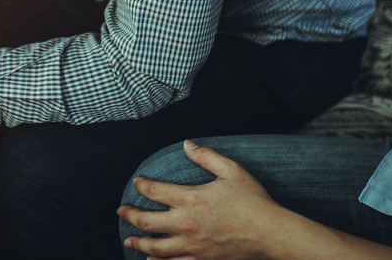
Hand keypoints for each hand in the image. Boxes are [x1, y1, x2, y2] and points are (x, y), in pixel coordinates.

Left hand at [118, 140, 282, 259]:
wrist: (270, 233)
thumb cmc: (253, 200)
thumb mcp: (231, 170)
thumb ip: (206, 156)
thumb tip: (186, 144)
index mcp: (191, 198)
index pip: (154, 191)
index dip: (141, 185)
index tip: (136, 182)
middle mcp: (186, 224)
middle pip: (147, 222)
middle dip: (130, 215)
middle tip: (121, 211)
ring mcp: (193, 245)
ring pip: (156, 247)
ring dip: (138, 242)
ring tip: (128, 239)